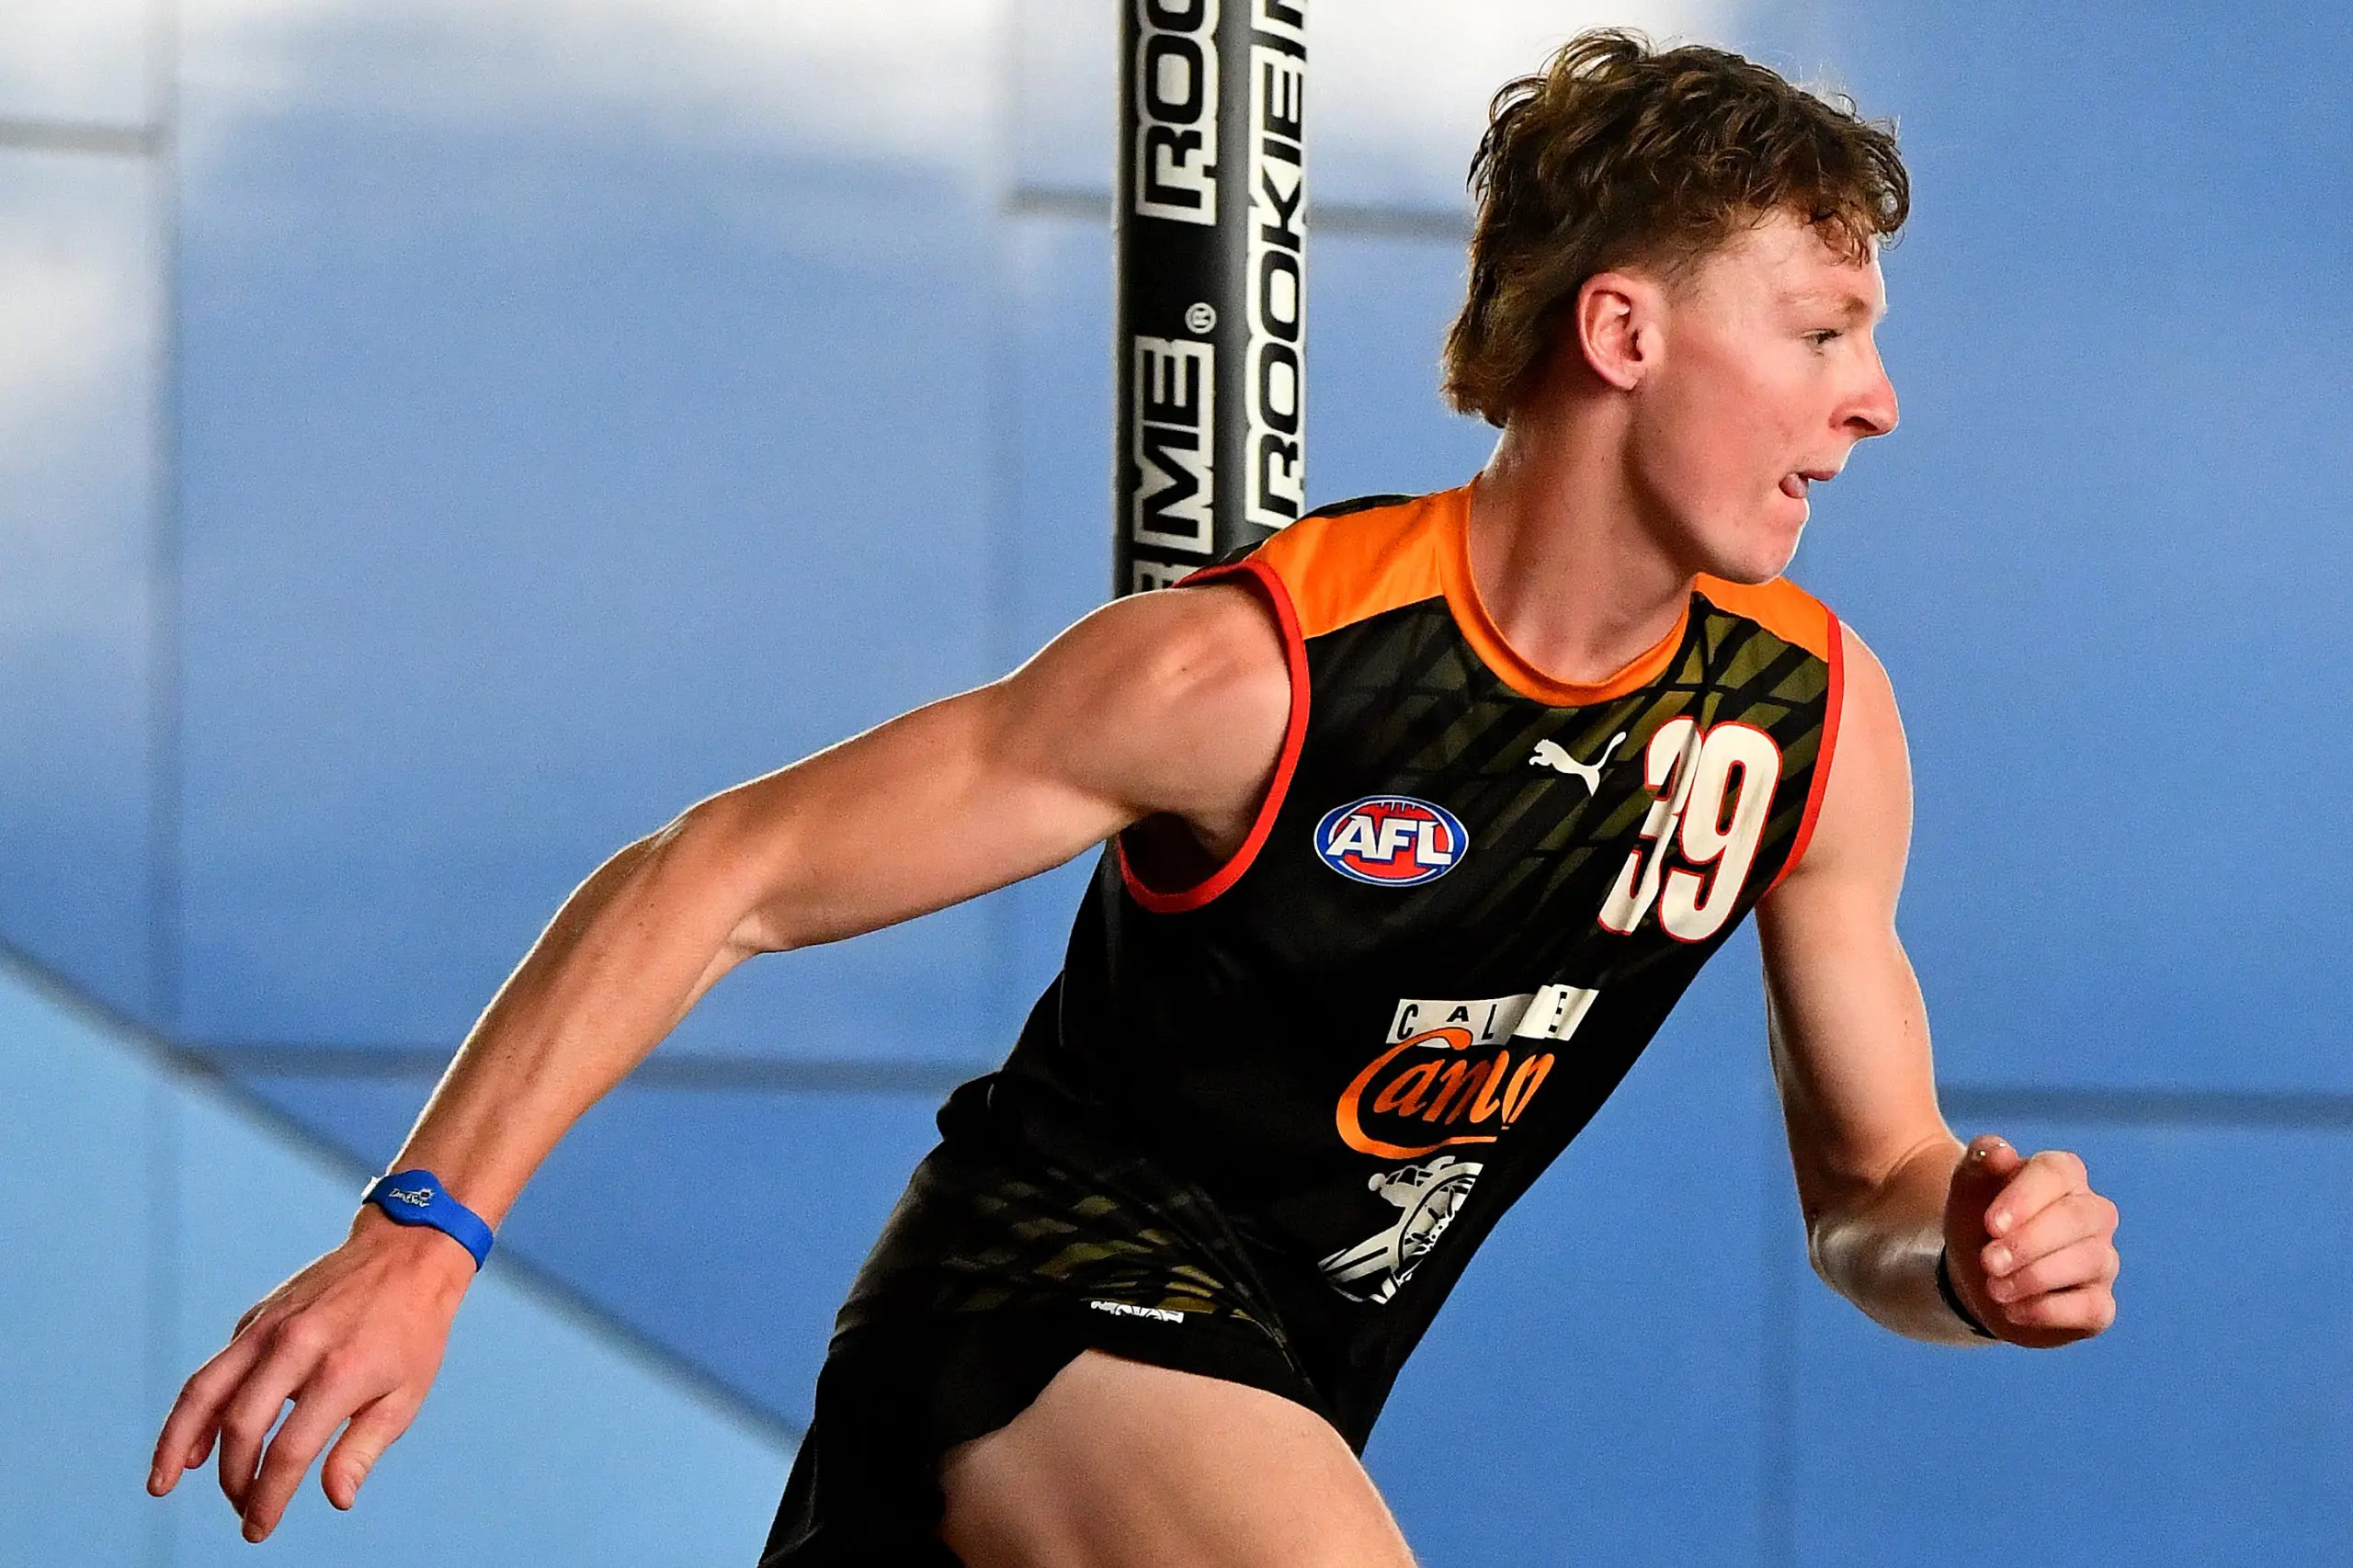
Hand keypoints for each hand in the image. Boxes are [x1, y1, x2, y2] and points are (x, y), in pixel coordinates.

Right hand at [147, 1208, 475, 1540]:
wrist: (407, 1254)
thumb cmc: (413, 1332)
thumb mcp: (406, 1395)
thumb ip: (363, 1449)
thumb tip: (336, 1500)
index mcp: (340, 1372)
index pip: (288, 1452)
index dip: (267, 1499)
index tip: (257, 1529)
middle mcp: (297, 1347)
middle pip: (240, 1426)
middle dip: (232, 1478)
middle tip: (239, 1508)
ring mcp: (271, 1326)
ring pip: (204, 1389)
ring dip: (176, 1442)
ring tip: (161, 1484)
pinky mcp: (256, 1317)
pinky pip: (217, 1367)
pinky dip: (197, 1408)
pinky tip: (194, 1442)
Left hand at [1942, 1134, 2119, 1346]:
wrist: (1976, 1274)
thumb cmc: (1979, 1221)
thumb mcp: (1968, 1190)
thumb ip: (1980, 1163)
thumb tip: (2000, 1151)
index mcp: (2063, 1174)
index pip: (2056, 1172)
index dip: (2024, 1198)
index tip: (1990, 1225)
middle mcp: (2092, 1213)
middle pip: (2078, 1217)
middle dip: (2029, 1242)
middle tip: (1988, 1262)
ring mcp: (2102, 1258)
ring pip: (2089, 1260)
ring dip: (2034, 1277)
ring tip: (1994, 1287)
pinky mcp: (2099, 1303)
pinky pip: (2093, 1307)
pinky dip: (2049, 1311)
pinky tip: (2013, 1310)